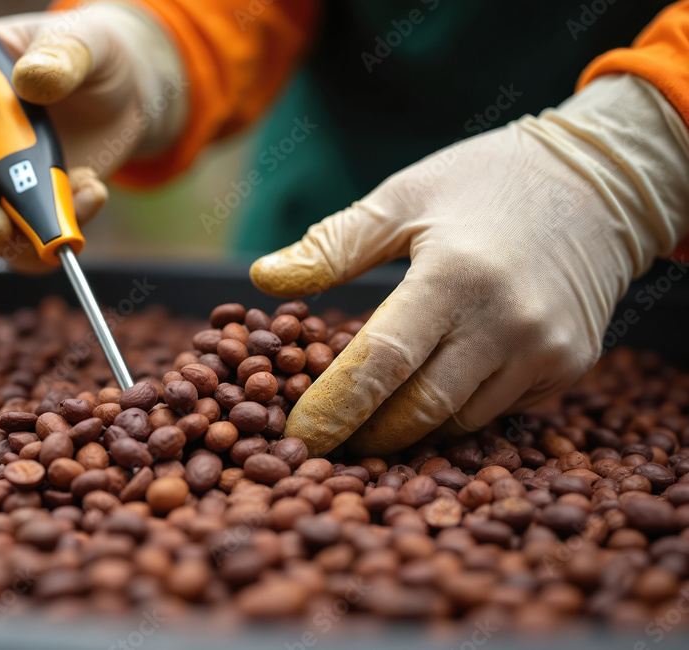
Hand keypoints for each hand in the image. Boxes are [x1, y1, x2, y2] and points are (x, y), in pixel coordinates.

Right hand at [0, 4, 185, 272]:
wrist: (128, 90)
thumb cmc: (94, 54)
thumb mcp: (84, 42)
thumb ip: (58, 56)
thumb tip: (30, 78)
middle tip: (8, 231)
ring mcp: (0, 179)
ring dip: (22, 235)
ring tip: (78, 203)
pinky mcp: (30, 205)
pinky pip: (28, 239)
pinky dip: (54, 234)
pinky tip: (92, 198)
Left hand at [250, 75, 688, 455]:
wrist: (596, 183)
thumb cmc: (484, 182)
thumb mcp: (403, 197)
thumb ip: (333, 245)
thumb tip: (263, 278)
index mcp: (456, 276)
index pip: (383, 363)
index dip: (335, 407)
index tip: (297, 434)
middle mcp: (509, 323)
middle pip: (419, 409)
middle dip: (366, 433)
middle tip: (324, 438)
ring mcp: (547, 351)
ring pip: (457, 420)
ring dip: (409, 426)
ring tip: (367, 420)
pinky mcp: (570, 367)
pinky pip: (496, 410)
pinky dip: (456, 409)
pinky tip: (429, 392)